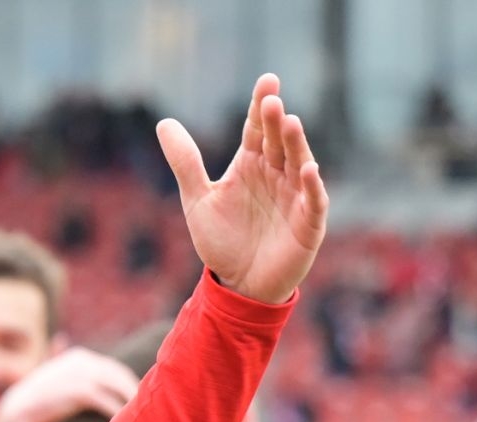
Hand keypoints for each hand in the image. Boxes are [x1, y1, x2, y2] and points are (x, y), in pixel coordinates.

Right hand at [0, 347, 141, 421]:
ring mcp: (82, 374)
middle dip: (133, 391)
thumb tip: (63, 342)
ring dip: (131, 401)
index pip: (114, 369)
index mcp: (79, 356)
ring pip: (117, 387)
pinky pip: (107, 401)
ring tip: (143, 417)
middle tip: (149, 408)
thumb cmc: (38, 400)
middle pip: (119, 375)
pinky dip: (118, 412)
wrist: (19, 412)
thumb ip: (65, 364)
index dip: (127, 384)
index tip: (137, 400)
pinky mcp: (81, 391)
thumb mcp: (54, 377)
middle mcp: (82, 360)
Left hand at [157, 73, 328, 303]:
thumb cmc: (221, 240)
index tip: (268, 81)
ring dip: (295, 144)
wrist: (237, 284)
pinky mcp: (308, 223)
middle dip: (276, 121)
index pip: (258, 129)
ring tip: (290, 122)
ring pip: (298, 163)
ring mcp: (295, 196)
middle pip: (277, 142)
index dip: (262, 105)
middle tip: (272, 100)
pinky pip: (313, 200)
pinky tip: (306, 169)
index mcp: (251, 165)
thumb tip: (163, 123)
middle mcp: (276, 174)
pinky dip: (311, 185)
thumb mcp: (197, 199)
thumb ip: (185, 162)